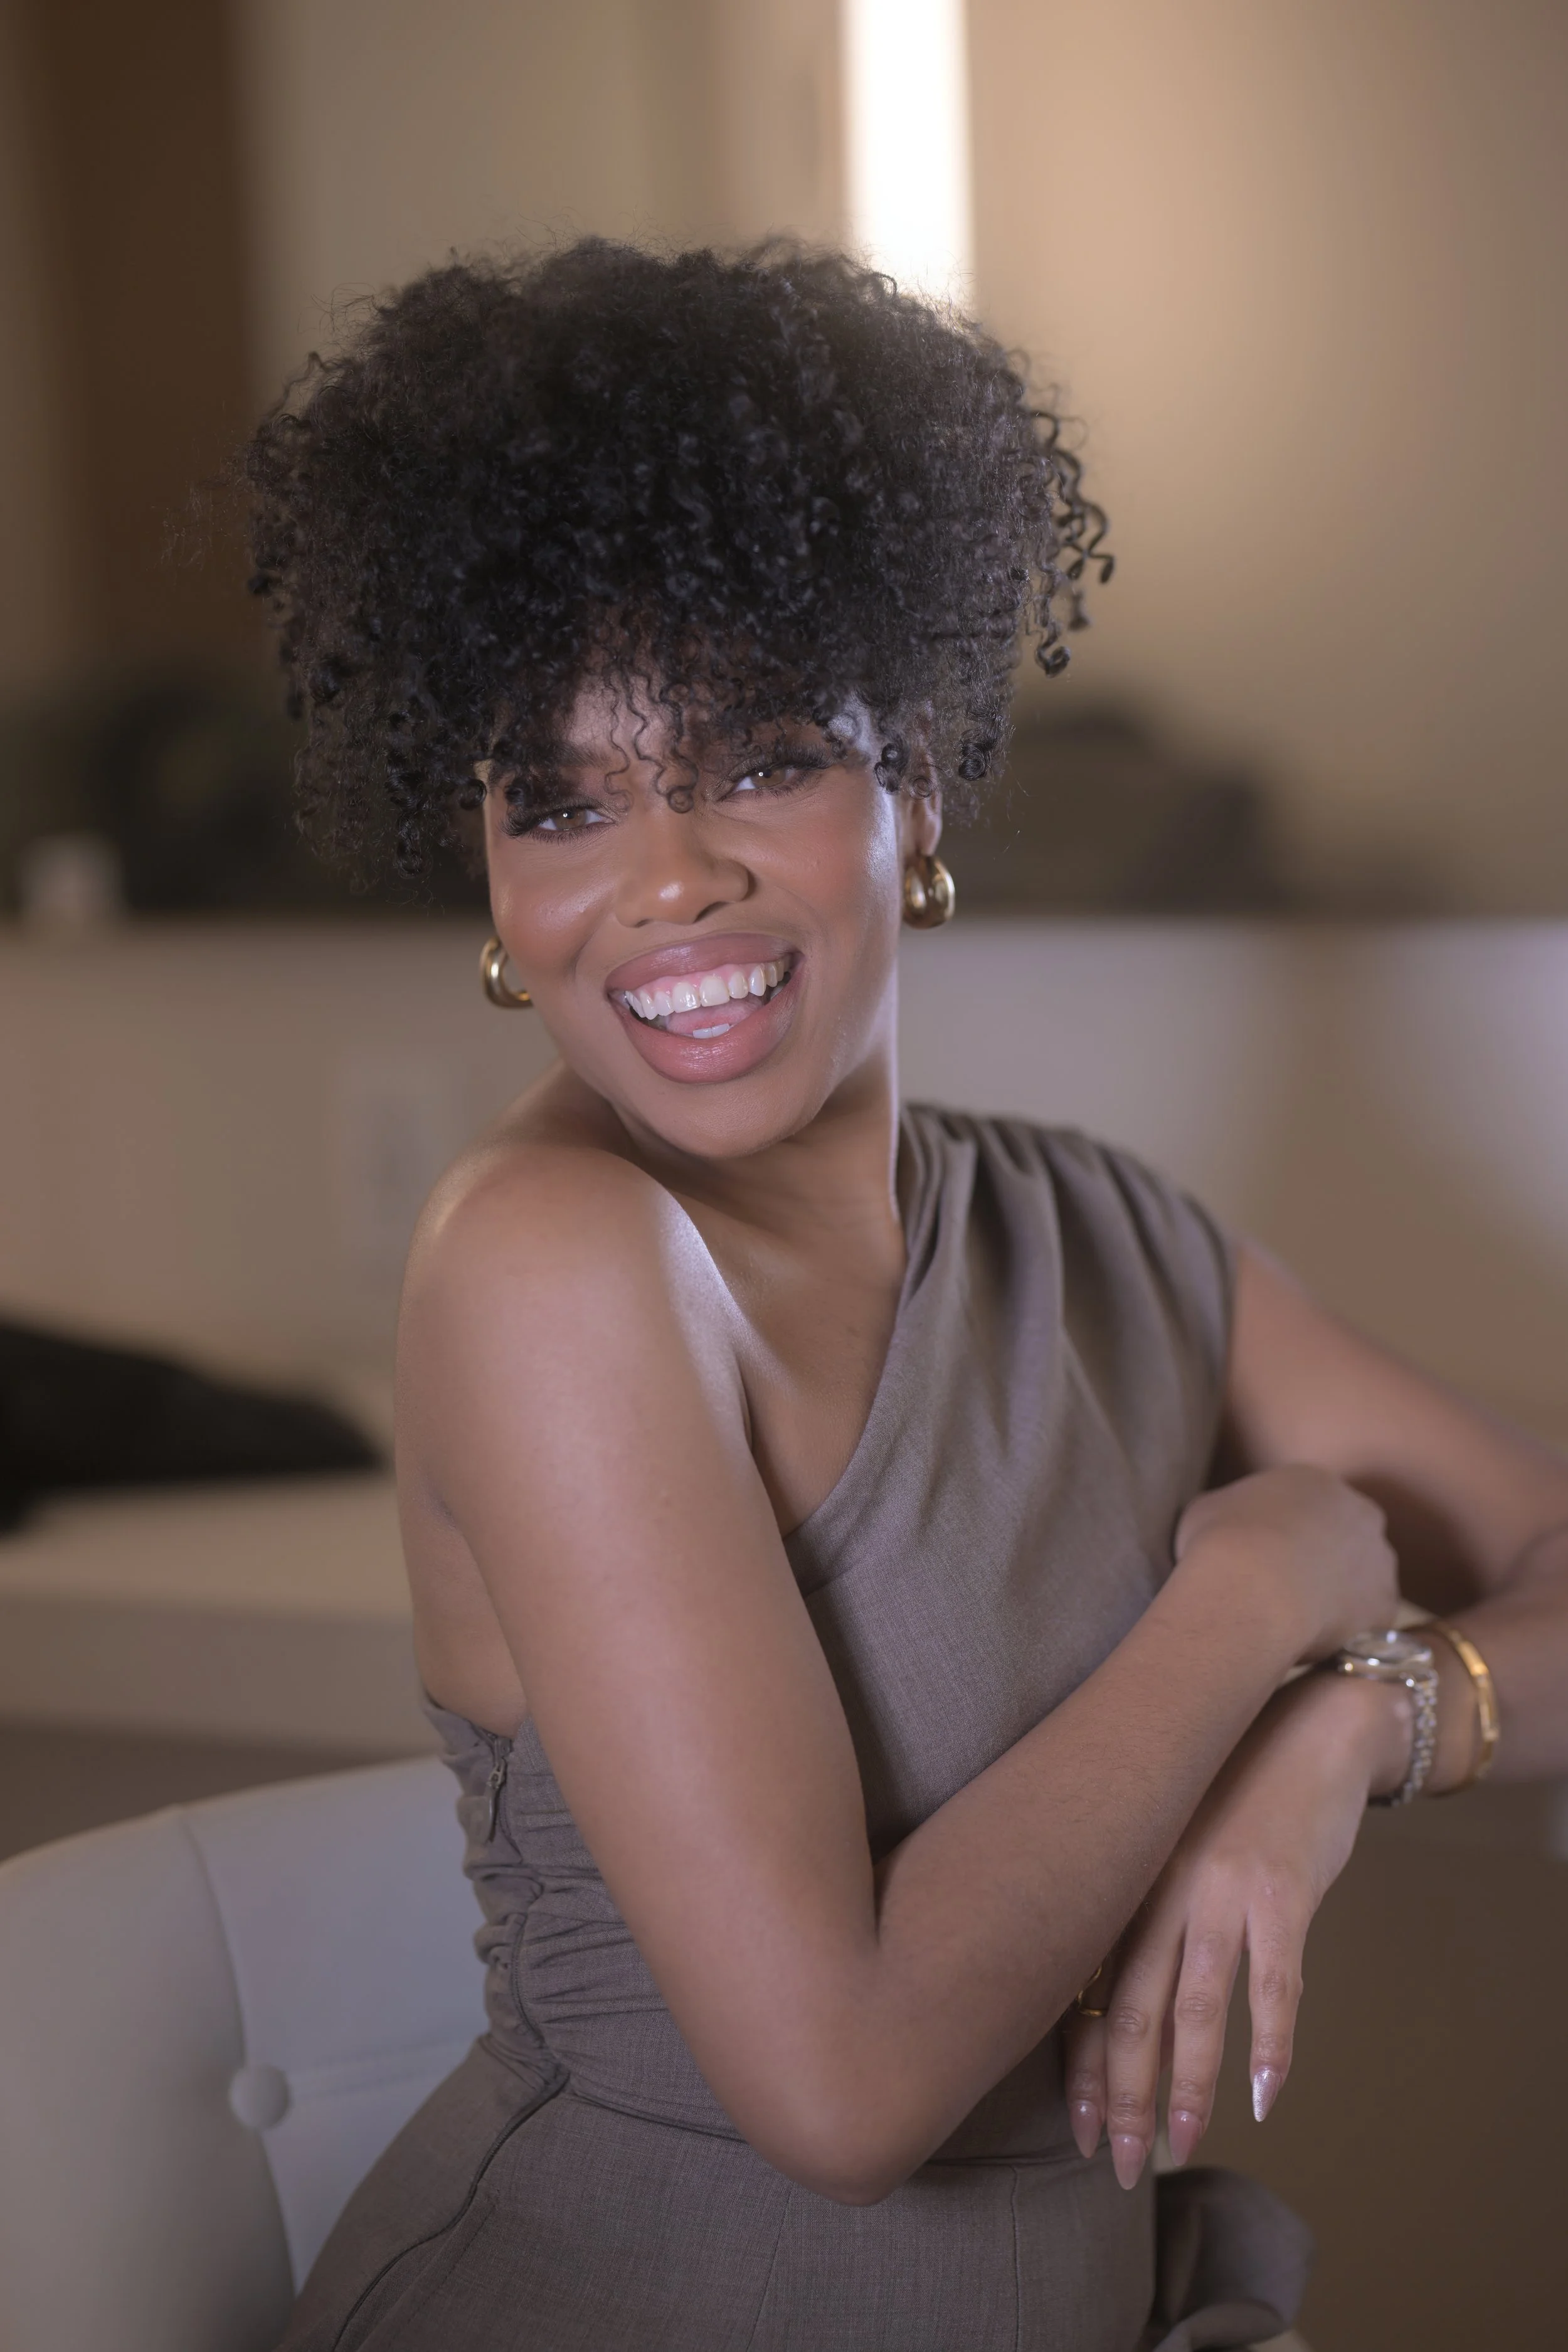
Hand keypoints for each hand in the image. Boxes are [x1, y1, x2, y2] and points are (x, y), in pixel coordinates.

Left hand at [1062, 1667, 1406, 2187]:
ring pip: (1192, 2008)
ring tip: (1181, 2148)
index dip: (1079, 2068)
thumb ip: (1139, 1909)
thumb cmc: (1230, 1793)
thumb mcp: (1166, 1841)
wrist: (1309, 1725)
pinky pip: (1273, 1983)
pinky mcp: (1281, 1891)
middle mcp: (1157, 1886)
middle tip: (1119, 2166)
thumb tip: (1104, 1998)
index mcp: (1122, 1877)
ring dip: (1187, 2090)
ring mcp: (1219, 1889)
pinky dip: (1270, 2046)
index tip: (1076, 2132)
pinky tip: (1264, 2099)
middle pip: (1127, 2011)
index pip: (1083, 1988)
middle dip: (1120, 2099)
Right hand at [1177, 1464, 1399, 1661]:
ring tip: (1297, 1621)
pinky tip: (1312, 1643)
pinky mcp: (1385, 1607)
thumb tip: (1223, 1523)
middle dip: (1323, 1560)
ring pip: (1361, 1581)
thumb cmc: (1222, 1542)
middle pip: (1345, 1538)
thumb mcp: (1206, 1509)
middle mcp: (1360, 1513)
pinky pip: (1365, 1623)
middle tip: (1287, 1588)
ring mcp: (1380, 1561)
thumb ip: (1228, 1511)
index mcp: (1316, 1482)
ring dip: (1338, 1596)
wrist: (1252, 1589)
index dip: (1286, 1534)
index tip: (1266, 1557)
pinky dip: (1344, 1633)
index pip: (1308, 1505)